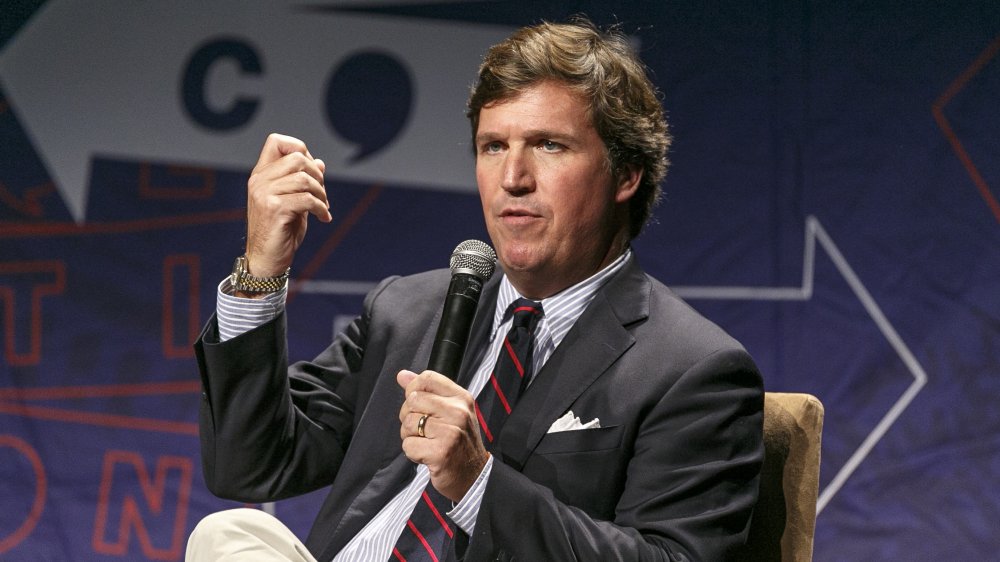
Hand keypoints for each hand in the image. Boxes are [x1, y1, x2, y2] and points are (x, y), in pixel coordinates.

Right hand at [244, 133, 331, 277]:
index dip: (299, 148)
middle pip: (297, 158)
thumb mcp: (295, 202)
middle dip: (318, 175)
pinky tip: (324, 218)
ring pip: (304, 178)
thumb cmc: (280, 232)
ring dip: (322, 194)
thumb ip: (303, 182)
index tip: (311, 170)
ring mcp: (264, 194)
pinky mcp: (274, 208)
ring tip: (324, 208)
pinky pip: (307, 199)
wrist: (266, 260)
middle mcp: (259, 181)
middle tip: (323, 195)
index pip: (276, 141)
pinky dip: (322, 208)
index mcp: (261, 175)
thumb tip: (320, 162)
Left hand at [397, 370, 489, 502]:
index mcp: (461, 398)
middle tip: (423, 429)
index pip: (427, 378)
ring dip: (410, 436)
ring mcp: (451, 432)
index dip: (414, 389)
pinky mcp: (440, 452)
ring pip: (408, 423)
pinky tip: (427, 455)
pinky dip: (413, 453)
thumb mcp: (450, 411)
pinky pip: (408, 445)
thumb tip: (402, 375)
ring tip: (427, 442)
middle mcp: (458, 412)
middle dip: (409, 416)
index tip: (417, 403)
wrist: (474, 475)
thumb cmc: (460, 442)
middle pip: (413, 400)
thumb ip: (426, 391)